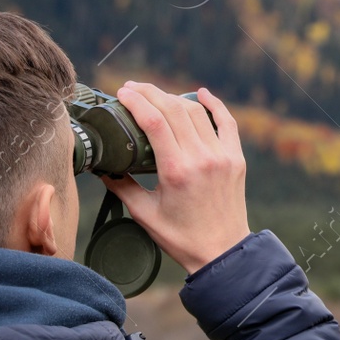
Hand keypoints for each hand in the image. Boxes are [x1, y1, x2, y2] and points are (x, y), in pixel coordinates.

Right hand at [100, 82, 250, 274]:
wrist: (222, 252)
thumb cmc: (181, 237)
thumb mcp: (145, 214)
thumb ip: (122, 187)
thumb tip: (103, 168)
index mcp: (176, 171)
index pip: (155, 122)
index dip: (137, 101)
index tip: (122, 92)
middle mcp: (201, 158)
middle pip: (174, 110)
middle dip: (150, 93)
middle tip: (132, 87)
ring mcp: (222, 156)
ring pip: (197, 113)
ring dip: (174, 97)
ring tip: (155, 93)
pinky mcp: (236, 158)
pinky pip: (227, 122)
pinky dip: (215, 104)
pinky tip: (201, 92)